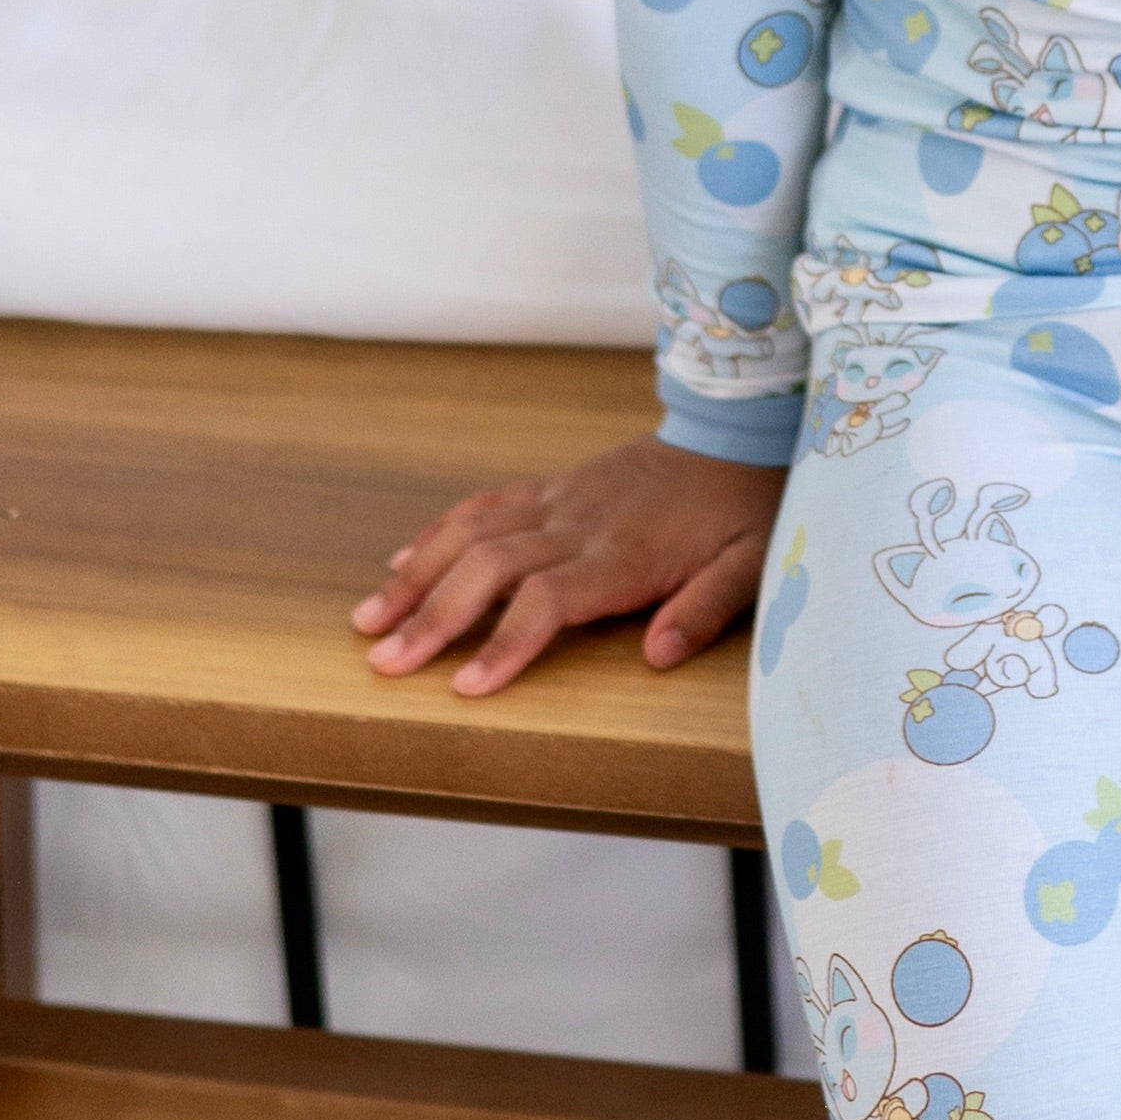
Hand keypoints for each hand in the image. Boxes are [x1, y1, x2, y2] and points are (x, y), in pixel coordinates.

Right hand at [351, 439, 785, 697]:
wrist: (737, 432)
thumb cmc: (746, 508)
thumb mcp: (753, 562)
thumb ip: (708, 608)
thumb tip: (660, 656)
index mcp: (626, 554)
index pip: (549, 600)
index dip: (505, 643)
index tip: (465, 687)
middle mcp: (580, 524)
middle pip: (490, 568)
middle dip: (432, 617)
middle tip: (383, 664)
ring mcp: (561, 500)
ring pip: (472, 531)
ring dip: (415, 575)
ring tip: (367, 620)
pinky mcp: (555, 486)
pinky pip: (486, 504)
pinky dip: (438, 532)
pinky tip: (402, 560)